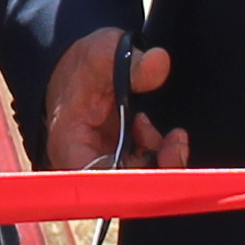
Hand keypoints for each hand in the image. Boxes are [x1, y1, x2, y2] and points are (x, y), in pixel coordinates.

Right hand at [42, 31, 188, 176]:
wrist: (79, 71)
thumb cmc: (82, 67)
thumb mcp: (103, 54)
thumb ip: (131, 63)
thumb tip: (159, 62)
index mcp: (70, 147)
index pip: (98, 180)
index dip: (130, 183)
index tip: (158, 161)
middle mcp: (85, 165)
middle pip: (122, 190)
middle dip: (157, 171)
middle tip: (174, 145)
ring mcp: (105, 166)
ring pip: (139, 183)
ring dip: (162, 162)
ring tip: (170, 136)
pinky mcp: (121, 163)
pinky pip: (146, 172)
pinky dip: (159, 156)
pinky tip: (156, 135)